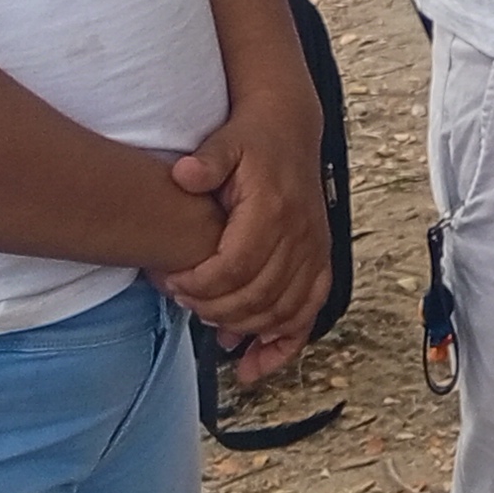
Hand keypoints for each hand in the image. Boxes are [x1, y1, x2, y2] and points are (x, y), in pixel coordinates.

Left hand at [164, 89, 333, 384]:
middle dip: (215, 309)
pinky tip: (256, 364)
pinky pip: (309, 312)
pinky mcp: (320, 260)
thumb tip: (184, 174)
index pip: (236, 266)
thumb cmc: (250, 139)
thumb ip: (206, 161)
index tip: (173, 284)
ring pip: (283, 311)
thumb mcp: (225, 141)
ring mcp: (314, 250)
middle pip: (258, 296)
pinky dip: (285, 343)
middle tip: (185, 303)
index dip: (200, 286)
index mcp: (273, 209)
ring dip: (245, 328)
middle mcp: (300, 234)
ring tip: (211, 325)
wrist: (289, 128)